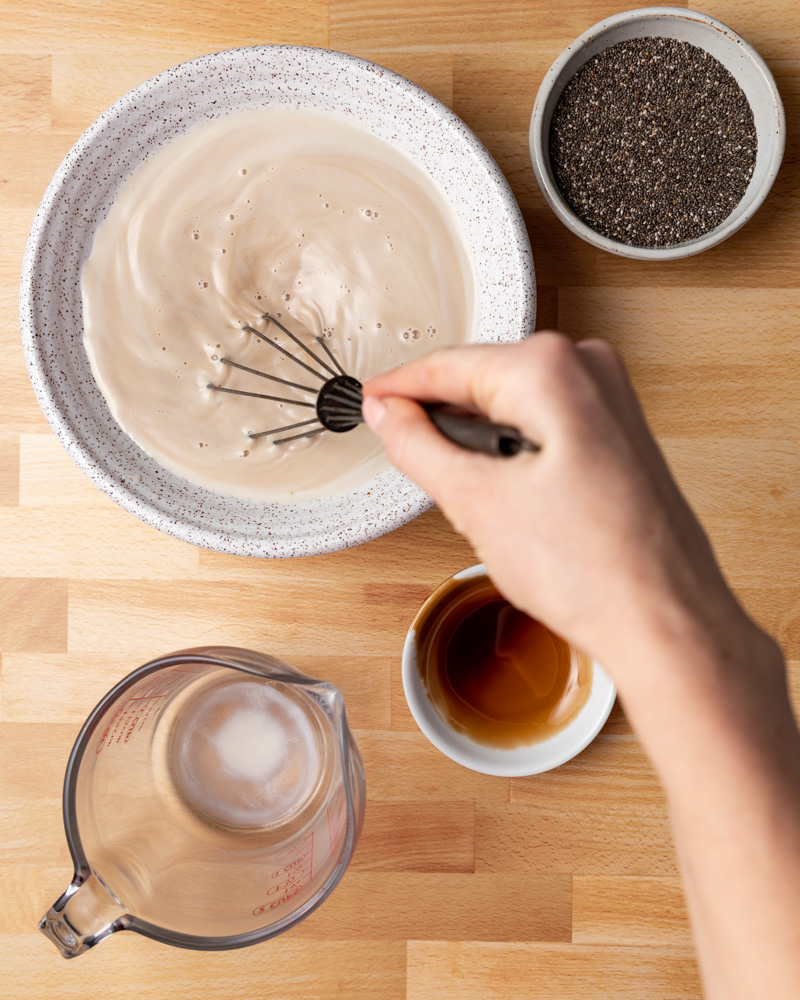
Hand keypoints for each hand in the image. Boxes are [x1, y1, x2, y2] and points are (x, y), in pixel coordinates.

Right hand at [362, 333, 754, 687]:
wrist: (663, 619)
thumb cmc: (594, 572)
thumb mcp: (477, 503)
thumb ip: (419, 447)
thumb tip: (390, 416)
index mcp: (553, 370)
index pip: (449, 365)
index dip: (399, 389)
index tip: (371, 404)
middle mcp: (591, 369)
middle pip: (483, 379)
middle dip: (443, 417)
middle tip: (408, 455)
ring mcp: (611, 399)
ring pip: (514, 403)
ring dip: (479, 438)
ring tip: (466, 490)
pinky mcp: (618, 432)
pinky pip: (545, 421)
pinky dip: (514, 449)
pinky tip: (508, 493)